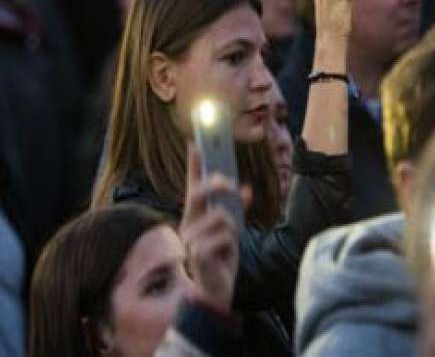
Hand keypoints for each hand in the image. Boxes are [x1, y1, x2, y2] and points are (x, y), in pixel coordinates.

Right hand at [180, 144, 244, 310]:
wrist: (215, 291)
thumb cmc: (220, 261)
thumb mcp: (231, 232)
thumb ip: (236, 210)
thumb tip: (247, 189)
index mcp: (193, 218)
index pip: (192, 186)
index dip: (194, 165)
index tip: (195, 142)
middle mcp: (187, 225)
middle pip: (200, 193)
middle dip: (217, 185)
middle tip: (233, 185)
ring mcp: (189, 239)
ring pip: (221, 217)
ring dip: (232, 229)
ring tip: (228, 245)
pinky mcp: (197, 253)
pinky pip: (225, 236)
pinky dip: (231, 245)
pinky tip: (224, 257)